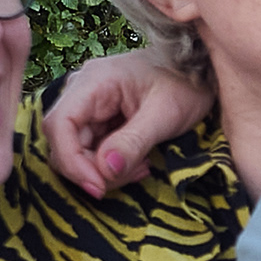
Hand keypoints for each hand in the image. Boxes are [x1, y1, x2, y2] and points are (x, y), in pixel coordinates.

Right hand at [42, 46, 213, 198]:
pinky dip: (112, 164)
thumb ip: (133, 143)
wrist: (201, 73)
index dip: (71, 161)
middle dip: (93, 169)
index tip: (97, 186)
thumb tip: (104, 171)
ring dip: (105, 170)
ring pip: (77, 150)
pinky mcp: (98, 118)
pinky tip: (139, 162)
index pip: (59, 125)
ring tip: (142, 167)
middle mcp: (83, 90)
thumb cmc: (186, 85)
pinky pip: (92, 149)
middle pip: (64, 141)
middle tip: (133, 174)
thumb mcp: (165, 116)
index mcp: (93, 81)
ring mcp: (89, 104)